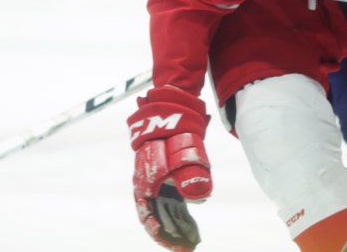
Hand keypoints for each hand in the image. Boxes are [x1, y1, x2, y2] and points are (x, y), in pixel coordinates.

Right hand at [128, 86, 211, 250]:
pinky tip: (192, 224)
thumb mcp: (183, 149)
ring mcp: (157, 181)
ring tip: (192, 240)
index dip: (161, 233)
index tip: (176, 247)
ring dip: (176, 227)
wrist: (171, 109)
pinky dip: (180, 214)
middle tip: (188, 247)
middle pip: (157, 217)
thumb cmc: (174, 129)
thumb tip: (200, 197)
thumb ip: (190, 171)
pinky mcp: (166, 177)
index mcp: (146, 181)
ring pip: (165, 211)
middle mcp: (148, 184)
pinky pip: (171, 201)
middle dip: (171, 234)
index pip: (149, 215)